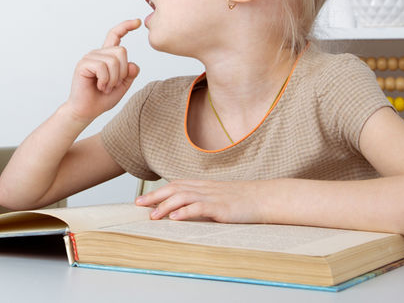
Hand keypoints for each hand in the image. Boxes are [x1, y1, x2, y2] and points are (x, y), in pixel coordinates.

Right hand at [63, 20, 140, 123]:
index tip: (137, 22)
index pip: (115, 35)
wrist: (86, 110)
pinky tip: (99, 86)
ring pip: (114, 61)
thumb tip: (133, 64)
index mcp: (106, 56)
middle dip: (122, 72)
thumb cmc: (102, 99)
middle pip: (122, 51)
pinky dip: (105, 80)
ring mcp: (89, 57)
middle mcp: (97, 53)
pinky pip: (103, 67)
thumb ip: (129, 74)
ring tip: (104, 87)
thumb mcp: (122, 86)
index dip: (126, 27)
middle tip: (112, 85)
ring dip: (113, 79)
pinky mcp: (83, 64)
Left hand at [135, 179, 266, 223]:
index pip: (175, 185)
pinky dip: (185, 212)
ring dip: (165, 206)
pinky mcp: (221, 208)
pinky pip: (199, 207)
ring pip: (183, 197)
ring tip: (153, 215)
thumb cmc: (243, 201)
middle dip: (154, 196)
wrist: (265, 198)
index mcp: (203, 186)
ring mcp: (212, 197)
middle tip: (138, 205)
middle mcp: (204, 189)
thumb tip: (184, 212)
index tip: (142, 200)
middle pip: (174, 188)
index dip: (157, 192)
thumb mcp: (218, 198)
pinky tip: (175, 218)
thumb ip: (202, 202)